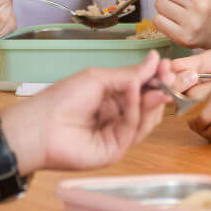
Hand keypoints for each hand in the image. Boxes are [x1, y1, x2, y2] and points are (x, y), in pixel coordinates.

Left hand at [10, 52, 167, 173]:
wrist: (40, 127)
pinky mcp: (116, 151)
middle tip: (170, 75)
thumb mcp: (99, 78)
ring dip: (153, 100)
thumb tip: (155, 60)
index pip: (142, 88)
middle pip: (148, 105)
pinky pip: (132, 129)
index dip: (156, 78)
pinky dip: (136, 109)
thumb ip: (130, 74)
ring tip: (159, 84)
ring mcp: (117, 135)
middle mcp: (117, 117)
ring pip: (146, 119)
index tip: (168, 65)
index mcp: (112, 98)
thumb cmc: (63, 98)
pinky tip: (135, 93)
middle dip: (160, 89)